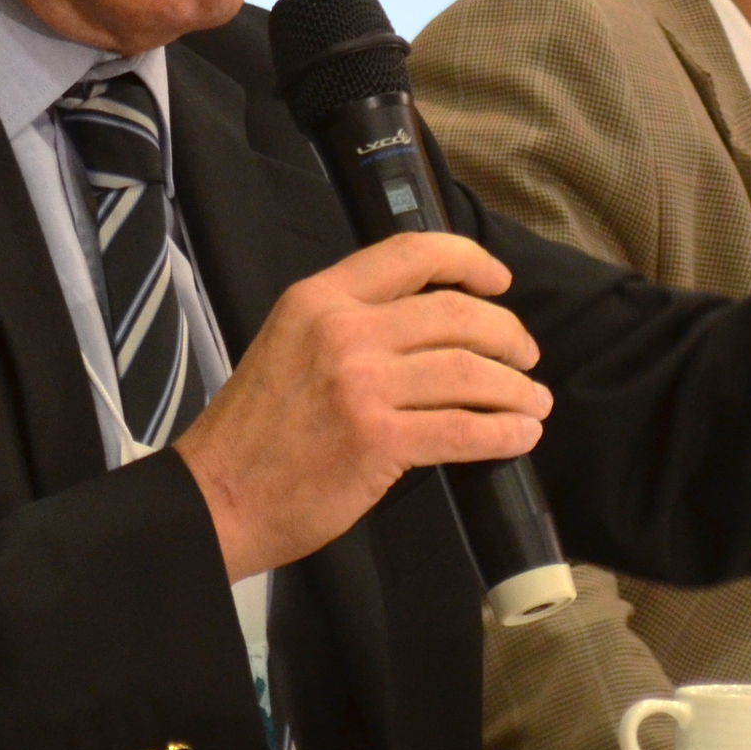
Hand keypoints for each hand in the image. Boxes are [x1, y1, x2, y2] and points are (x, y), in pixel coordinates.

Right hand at [174, 234, 550, 580]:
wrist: (216, 495)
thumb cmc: (255, 429)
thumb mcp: (289, 343)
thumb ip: (348, 323)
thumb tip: (428, 328)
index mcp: (320, 298)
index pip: (410, 254)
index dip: (467, 259)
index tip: (498, 280)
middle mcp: (343, 330)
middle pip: (455, 313)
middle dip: (507, 334)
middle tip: (526, 356)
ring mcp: (361, 384)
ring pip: (468, 371)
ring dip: (515, 388)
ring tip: (533, 402)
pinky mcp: (377, 439)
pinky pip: (462, 429)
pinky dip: (503, 433)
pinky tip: (519, 437)